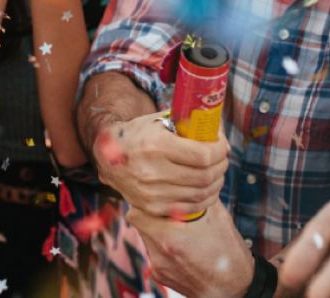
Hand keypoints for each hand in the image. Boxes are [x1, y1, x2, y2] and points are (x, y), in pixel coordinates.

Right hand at [92, 110, 228, 217]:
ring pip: (200, 194)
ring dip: (216, 183)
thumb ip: (187, 124)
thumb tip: (217, 128)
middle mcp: (152, 172)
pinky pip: (189, 208)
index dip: (220, 150)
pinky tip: (208, 189)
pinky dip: (205, 199)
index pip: (202, 155)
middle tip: (222, 158)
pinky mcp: (153, 208)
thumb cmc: (139, 134)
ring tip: (217, 172)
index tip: (222, 145)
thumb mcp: (159, 121)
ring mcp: (152, 193)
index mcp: (156, 146)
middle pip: (204, 176)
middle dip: (221, 166)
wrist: (108, 155)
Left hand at [127, 201, 252, 297]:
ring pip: (146, 238)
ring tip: (180, 231)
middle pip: (139, 224)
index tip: (159, 200)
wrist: (233, 288)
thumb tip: (187, 179)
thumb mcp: (218, 216)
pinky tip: (182, 248)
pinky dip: (163, 247)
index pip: (137, 212)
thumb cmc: (228, 252)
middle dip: (152, 214)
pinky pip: (153, 253)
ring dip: (157, 230)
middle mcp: (159, 254)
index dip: (147, 203)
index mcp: (169, 237)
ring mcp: (158, 267)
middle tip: (170, 213)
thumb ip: (196, 196)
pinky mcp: (159, 276)